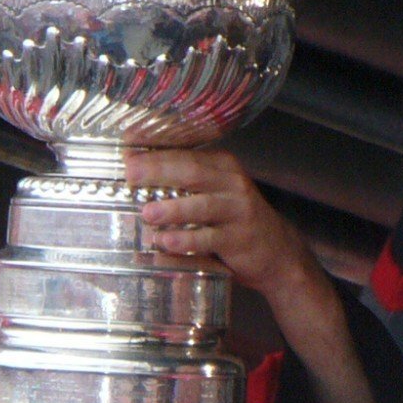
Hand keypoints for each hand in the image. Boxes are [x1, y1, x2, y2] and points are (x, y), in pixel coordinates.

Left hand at [126, 148, 317, 304]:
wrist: (276, 252)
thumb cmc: (233, 219)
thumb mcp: (214, 192)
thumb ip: (182, 180)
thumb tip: (133, 167)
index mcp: (221, 166)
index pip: (185, 153)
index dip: (155, 151)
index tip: (126, 150)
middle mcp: (232, 183)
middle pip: (192, 172)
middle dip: (159, 171)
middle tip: (131, 174)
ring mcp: (237, 211)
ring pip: (203, 206)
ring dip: (173, 209)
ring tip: (148, 213)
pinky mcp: (239, 239)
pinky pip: (210, 239)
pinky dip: (187, 241)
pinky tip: (167, 242)